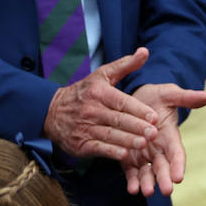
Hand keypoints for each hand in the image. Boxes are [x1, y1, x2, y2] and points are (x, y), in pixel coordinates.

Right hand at [43, 48, 160, 161]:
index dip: (138, 110)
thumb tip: (145, 51)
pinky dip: (110, 152)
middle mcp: (91, 110)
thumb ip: (125, 65)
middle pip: (117, 119)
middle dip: (137, 127)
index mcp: (99, 93)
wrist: (50, 111)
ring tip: (143, 144)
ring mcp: (85, 128)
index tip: (154, 116)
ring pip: (109, 135)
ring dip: (127, 140)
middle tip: (153, 133)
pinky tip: (124, 155)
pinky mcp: (80, 144)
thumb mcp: (102, 75)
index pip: (121, 102)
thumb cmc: (84, 92)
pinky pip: (97, 148)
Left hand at [119, 81, 205, 196]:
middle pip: (163, 167)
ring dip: (147, 183)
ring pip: (147, 173)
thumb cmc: (156, 96)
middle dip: (164, 179)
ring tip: (146, 192)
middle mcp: (159, 149)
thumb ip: (186, 98)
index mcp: (170, 136)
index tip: (179, 177)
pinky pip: (131, 172)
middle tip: (166, 191)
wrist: (136, 99)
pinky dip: (132, 181)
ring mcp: (144, 155)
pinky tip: (132, 189)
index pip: (177, 153)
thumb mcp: (170, 94)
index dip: (178, 165)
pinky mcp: (129, 157)